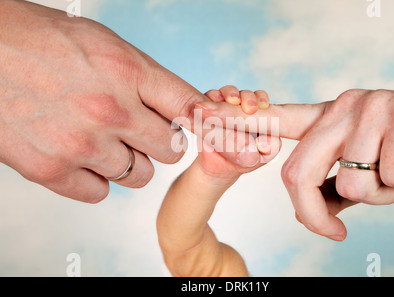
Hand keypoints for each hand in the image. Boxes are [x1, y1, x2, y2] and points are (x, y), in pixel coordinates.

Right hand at [0, 1, 255, 202]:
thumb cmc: (38, 39)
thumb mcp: (105, 43)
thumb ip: (146, 78)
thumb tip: (180, 108)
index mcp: (128, 72)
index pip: (190, 108)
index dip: (202, 121)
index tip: (204, 129)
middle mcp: (111, 111)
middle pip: (172, 150)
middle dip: (162, 141)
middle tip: (143, 131)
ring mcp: (82, 144)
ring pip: (140, 176)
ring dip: (130, 162)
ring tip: (106, 141)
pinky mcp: (51, 170)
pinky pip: (99, 192)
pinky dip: (96, 179)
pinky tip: (82, 157)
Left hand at [198, 87, 393, 240]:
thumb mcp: (369, 177)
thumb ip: (334, 189)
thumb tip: (308, 210)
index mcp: (329, 118)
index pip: (274, 120)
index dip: (237, 123)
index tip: (203, 119)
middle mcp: (343, 105)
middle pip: (297, 172)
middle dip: (313, 214)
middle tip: (336, 234)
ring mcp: (371, 104)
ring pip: (351, 182)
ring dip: (383, 193)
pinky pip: (389, 175)